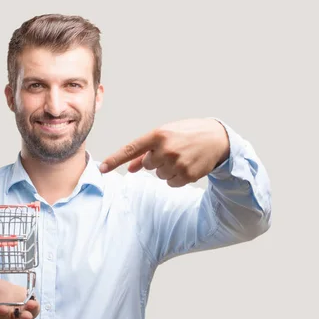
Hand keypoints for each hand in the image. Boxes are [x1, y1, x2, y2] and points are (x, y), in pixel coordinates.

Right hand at [0, 279, 39, 318]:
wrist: (7, 293)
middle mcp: (1, 318)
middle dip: (2, 315)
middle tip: (2, 309)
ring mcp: (15, 316)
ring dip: (21, 317)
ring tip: (25, 314)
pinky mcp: (28, 312)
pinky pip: (32, 312)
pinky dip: (33, 309)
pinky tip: (33, 303)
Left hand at [99, 118, 229, 186]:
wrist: (216, 139)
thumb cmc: (187, 134)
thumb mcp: (166, 135)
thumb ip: (146, 151)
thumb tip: (130, 169)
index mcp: (158, 135)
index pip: (131, 149)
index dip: (115, 160)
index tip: (102, 169)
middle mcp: (166, 149)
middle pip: (146, 165)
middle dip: (155, 160)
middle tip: (172, 151)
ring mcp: (176, 163)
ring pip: (159, 175)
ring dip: (167, 169)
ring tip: (182, 157)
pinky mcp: (186, 175)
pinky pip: (170, 183)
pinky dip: (176, 178)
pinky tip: (187, 166)